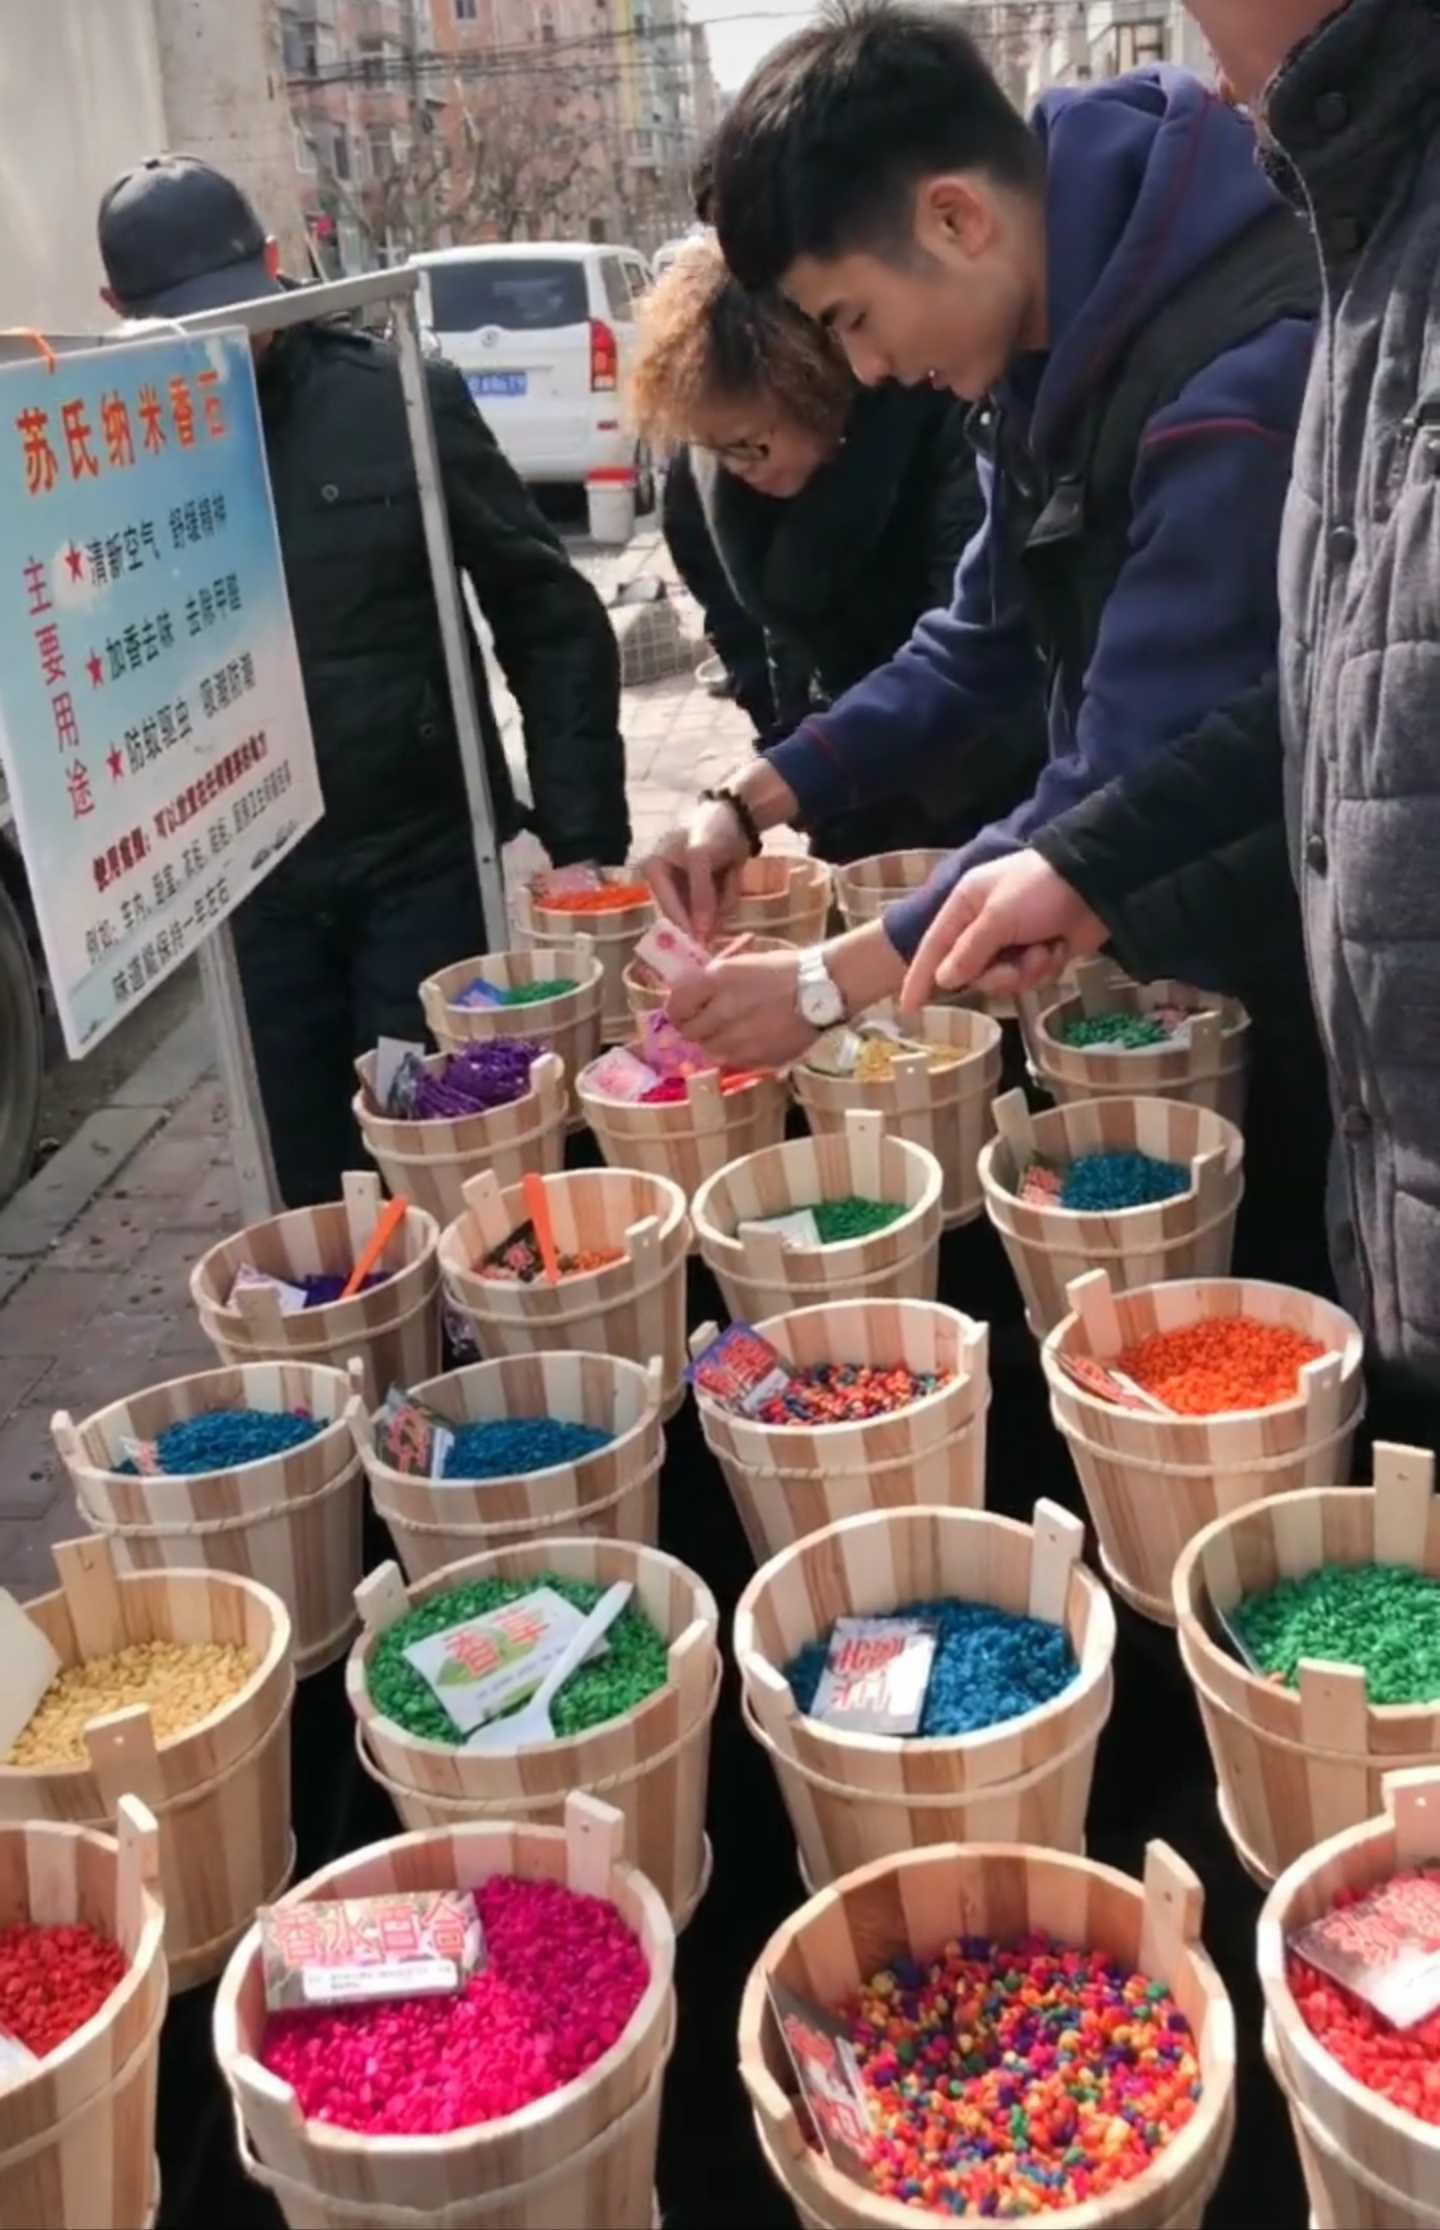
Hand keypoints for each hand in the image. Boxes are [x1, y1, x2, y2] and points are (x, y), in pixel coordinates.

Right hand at [639, 799, 750, 941]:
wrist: (736, 818)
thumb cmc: (711, 830)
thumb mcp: (701, 858)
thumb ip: (700, 894)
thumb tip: (700, 932)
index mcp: (653, 870)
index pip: (667, 908)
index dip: (684, 928)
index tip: (700, 947)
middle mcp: (664, 884)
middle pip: (685, 917)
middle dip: (708, 912)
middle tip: (722, 902)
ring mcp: (686, 892)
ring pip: (705, 916)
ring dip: (722, 901)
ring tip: (728, 872)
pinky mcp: (704, 895)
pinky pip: (719, 910)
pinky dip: (729, 896)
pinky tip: (731, 875)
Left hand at [666, 948, 818, 1069]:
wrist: (823, 990)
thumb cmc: (784, 970)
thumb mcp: (742, 963)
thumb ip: (712, 981)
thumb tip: (689, 996)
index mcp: (718, 979)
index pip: (676, 1005)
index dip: (676, 1009)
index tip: (684, 1009)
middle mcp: (724, 1010)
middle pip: (690, 1032)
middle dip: (693, 1027)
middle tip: (705, 1022)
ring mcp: (740, 1038)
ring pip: (710, 1050)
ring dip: (715, 1041)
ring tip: (731, 1031)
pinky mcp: (757, 1057)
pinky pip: (734, 1060)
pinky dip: (736, 1052)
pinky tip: (750, 1039)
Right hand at [899, 851, 1106, 1012]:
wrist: (1097, 881)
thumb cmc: (1039, 890)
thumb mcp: (998, 916)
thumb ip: (969, 951)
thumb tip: (943, 979)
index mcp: (965, 906)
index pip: (933, 947)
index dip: (919, 978)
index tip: (907, 1008)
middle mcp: (984, 924)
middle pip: (972, 972)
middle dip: (998, 975)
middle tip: (1015, 966)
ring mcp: (1014, 939)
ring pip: (1004, 979)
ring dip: (1027, 970)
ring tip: (1045, 950)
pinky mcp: (1041, 950)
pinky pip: (1031, 977)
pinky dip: (1047, 966)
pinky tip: (1060, 947)